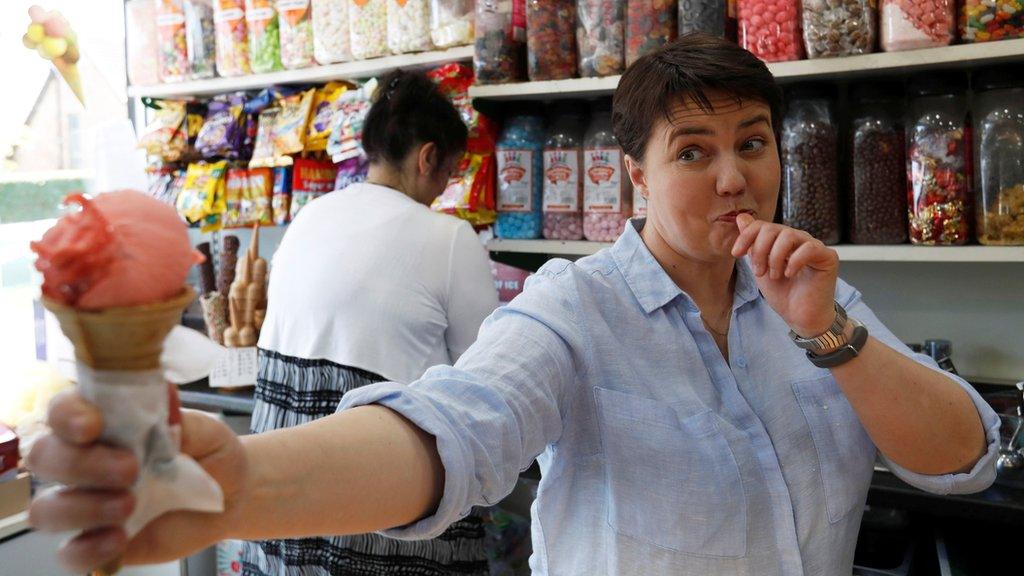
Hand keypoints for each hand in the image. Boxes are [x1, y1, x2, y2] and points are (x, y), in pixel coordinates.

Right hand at [25, 386, 248, 572]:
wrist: (233, 494)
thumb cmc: (209, 452)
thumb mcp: (203, 429)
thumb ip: (177, 418)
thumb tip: (162, 393)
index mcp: (105, 423)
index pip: (63, 410)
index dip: (67, 415)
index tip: (92, 425)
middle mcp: (86, 460)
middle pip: (44, 457)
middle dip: (80, 463)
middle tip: (130, 469)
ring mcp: (87, 503)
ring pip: (45, 509)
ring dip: (81, 507)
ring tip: (129, 505)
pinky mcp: (97, 541)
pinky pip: (69, 554)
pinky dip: (87, 549)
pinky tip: (120, 539)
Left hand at [731, 213, 838, 336]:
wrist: (800, 317)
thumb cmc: (783, 294)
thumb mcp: (760, 267)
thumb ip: (752, 244)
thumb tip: (741, 217)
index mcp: (782, 240)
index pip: (762, 225)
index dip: (746, 237)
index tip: (736, 254)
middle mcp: (798, 239)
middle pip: (772, 228)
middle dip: (760, 250)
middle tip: (759, 272)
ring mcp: (814, 246)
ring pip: (789, 235)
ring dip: (775, 257)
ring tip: (775, 275)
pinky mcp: (828, 257)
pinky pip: (809, 248)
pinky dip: (794, 261)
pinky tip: (789, 274)